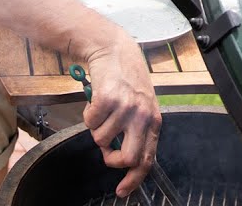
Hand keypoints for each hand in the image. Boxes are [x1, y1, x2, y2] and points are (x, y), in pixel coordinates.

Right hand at [83, 34, 162, 197]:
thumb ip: (135, 132)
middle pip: (127, 158)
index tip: (123, 191)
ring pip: (101, 139)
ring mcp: (126, 107)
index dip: (134, 179)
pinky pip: (89, 122)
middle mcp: (143, 115)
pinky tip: (96, 101)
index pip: (147, 158)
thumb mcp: (141, 107)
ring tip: (103, 111)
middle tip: (106, 150)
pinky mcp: (108, 99)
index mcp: (153, 121)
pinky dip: (88, 115)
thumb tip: (119, 158)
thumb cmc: (127, 81)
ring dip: (97, 128)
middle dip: (111, 160)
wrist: (116, 51)